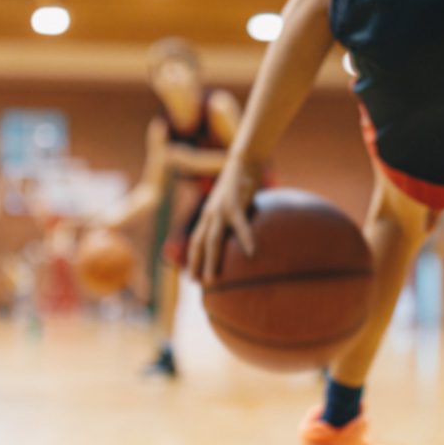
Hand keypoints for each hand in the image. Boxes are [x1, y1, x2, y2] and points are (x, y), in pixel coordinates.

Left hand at [188, 154, 258, 282]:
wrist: (243, 160)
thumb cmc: (241, 181)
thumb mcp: (233, 202)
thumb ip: (233, 219)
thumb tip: (243, 237)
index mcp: (208, 214)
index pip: (195, 240)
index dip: (192, 258)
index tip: (192, 276)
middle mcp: (210, 214)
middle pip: (199, 243)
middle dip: (195, 264)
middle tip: (197, 285)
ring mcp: (221, 210)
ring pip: (212, 239)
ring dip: (210, 260)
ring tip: (212, 278)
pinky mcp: (235, 204)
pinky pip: (241, 226)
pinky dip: (245, 239)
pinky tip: (252, 253)